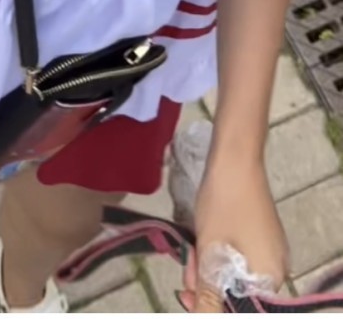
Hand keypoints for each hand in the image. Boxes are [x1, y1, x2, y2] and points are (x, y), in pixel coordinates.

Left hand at [181, 157, 288, 311]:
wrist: (234, 158)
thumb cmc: (224, 205)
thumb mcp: (210, 253)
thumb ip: (209, 293)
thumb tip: (205, 316)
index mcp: (270, 277)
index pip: (241, 308)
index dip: (211, 305)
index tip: (186, 291)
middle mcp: (276, 267)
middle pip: (238, 291)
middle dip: (207, 284)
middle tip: (186, 266)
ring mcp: (269, 249)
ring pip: (235, 272)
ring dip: (209, 268)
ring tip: (191, 250)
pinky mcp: (260, 234)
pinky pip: (239, 255)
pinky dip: (219, 253)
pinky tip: (203, 241)